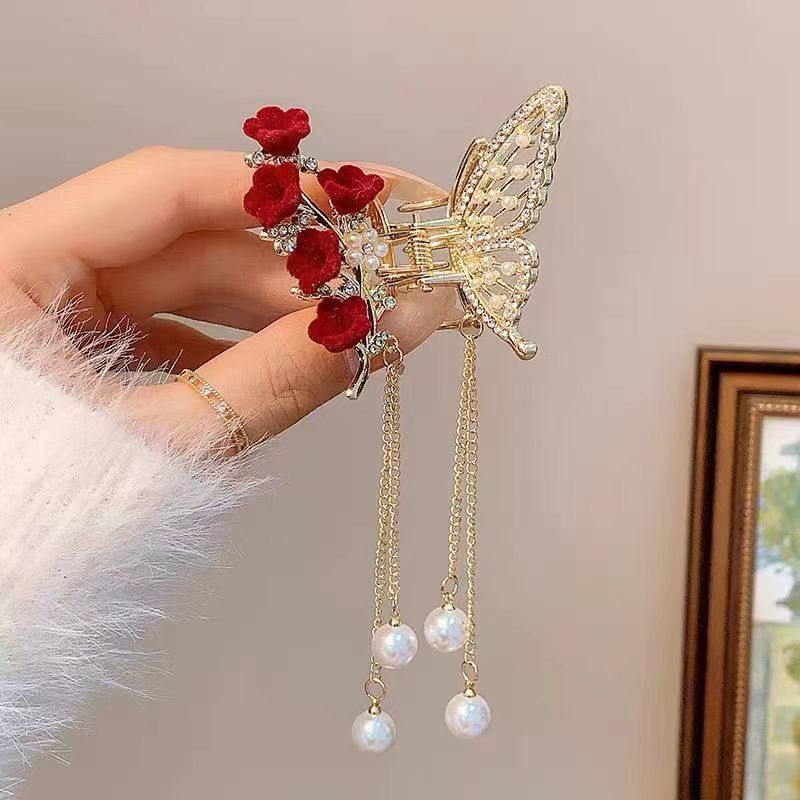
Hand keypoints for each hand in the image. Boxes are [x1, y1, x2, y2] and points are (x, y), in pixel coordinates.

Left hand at [0, 147, 452, 441]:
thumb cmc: (42, 530)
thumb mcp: (165, 447)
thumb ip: (278, 377)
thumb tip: (396, 319)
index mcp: (12, 264)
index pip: (164, 191)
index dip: (274, 195)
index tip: (368, 205)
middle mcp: (35, 275)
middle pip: (187, 245)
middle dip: (291, 268)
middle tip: (384, 283)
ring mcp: (60, 318)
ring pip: (187, 290)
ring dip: (274, 309)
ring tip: (355, 323)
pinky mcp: (87, 360)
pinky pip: (175, 334)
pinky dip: (237, 347)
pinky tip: (295, 357)